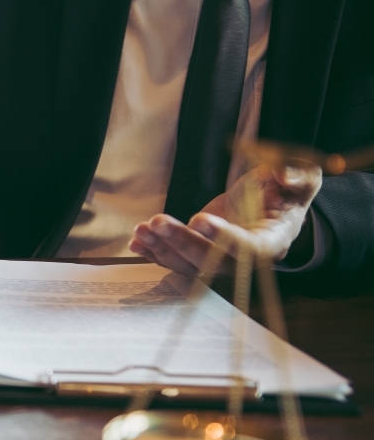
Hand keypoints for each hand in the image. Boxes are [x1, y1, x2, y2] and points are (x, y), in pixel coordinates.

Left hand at [130, 163, 322, 275]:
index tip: (200, 219)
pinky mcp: (200, 255)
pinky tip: (137, 242)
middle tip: (158, 222)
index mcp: (273, 241)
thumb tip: (283, 175)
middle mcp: (244, 259)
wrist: (271, 206)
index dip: (224, 237)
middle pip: (211, 261)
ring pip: (188, 264)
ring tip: (141, 229)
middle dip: (182, 242)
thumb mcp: (303, 178)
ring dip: (162, 248)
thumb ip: (297, 177)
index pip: (249, 248)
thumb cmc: (288, 192)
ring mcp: (219, 260)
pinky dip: (154, 253)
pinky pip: (175, 261)